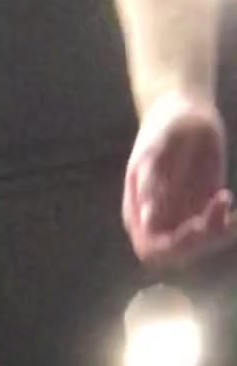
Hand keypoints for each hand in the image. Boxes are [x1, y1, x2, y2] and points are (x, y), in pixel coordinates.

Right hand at [124, 95, 233, 266]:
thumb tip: (147, 218)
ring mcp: (182, 216)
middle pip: (177, 253)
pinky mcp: (204, 208)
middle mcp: (159, 222)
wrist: (184, 112)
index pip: (151, 247)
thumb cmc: (163, 127)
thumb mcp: (154, 150)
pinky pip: (217, 227)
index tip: (195, 227)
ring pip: (200, 244)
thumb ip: (149, 183)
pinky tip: (227, 199)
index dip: (172, 246)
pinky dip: (228, 222)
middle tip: (217, 209)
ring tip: (224, 198)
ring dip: (217, 231)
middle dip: (199, 241)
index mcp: (138, 213)